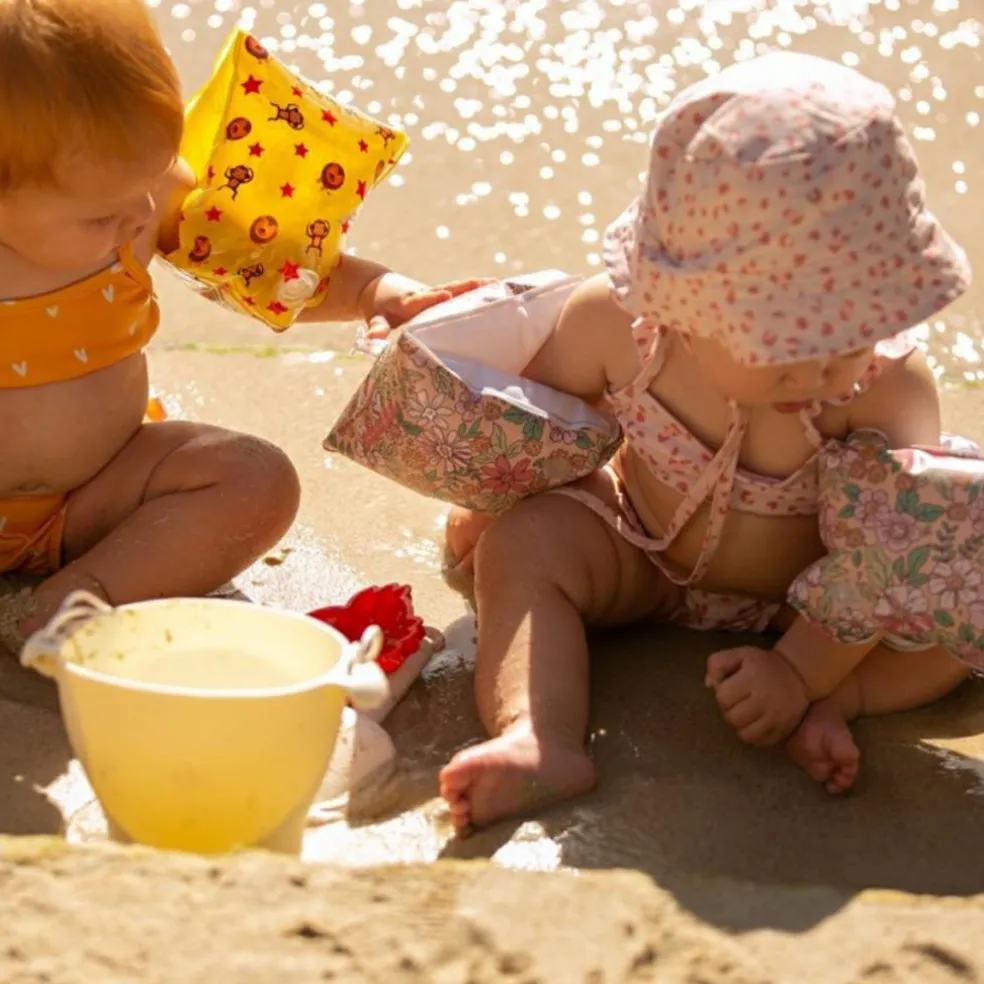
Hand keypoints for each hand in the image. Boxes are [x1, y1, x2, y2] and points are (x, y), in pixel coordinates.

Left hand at [365, 277, 494, 340]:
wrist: (378, 288)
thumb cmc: (377, 308)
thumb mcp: (375, 318)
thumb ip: (377, 329)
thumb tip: (371, 340)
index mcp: (410, 301)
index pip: (423, 299)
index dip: (433, 297)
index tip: (445, 295)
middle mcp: (427, 294)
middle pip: (449, 289)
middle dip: (467, 287)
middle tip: (488, 284)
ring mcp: (437, 294)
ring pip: (458, 289)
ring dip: (477, 287)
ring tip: (499, 285)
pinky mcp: (444, 296)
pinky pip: (461, 293)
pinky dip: (478, 291)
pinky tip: (499, 290)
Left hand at [705, 645, 809, 745]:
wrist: (798, 674)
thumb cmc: (763, 664)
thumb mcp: (739, 654)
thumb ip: (717, 663)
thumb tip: (709, 685)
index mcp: (752, 678)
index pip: (723, 697)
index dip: (722, 694)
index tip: (731, 688)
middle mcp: (765, 699)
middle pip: (732, 718)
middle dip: (730, 711)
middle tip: (738, 703)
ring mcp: (776, 717)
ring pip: (745, 734)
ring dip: (740, 725)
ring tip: (746, 713)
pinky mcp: (784, 730)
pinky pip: (759, 742)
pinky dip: (753, 735)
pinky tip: (755, 723)